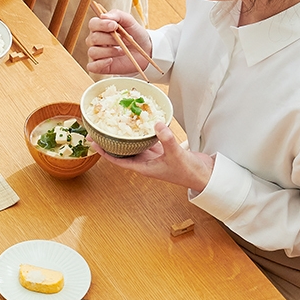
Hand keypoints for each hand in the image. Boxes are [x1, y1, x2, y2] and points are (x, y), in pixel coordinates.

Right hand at [86, 9, 153, 76]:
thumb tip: (103, 16)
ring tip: (122, 51)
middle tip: (123, 40)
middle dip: (109, 39)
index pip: (92, 24)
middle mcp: (95, 40)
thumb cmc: (136, 35)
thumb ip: (117, 15)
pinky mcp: (99, 66)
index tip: (114, 26)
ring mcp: (97, 54)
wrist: (146, 50)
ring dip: (109, 51)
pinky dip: (100, 63)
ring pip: (92, 52)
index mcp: (100, 28)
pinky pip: (92, 66)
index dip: (101, 24)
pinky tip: (111, 60)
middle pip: (93, 38)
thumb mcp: (129, 21)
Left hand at [94, 122, 213, 192]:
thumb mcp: (177, 155)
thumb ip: (167, 139)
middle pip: (122, 152)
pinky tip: (138, 123)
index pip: (118, 160)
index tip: (93, 142)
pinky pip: (147, 140)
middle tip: (97, 130)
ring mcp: (153, 156)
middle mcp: (145, 162)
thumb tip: (157, 124)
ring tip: (113, 124)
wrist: (205, 176)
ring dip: (124, 137)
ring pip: (134, 145)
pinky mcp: (162, 150)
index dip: (104, 152)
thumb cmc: (189, 172)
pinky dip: (142, 133)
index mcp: (143, 167)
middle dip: (110, 142)